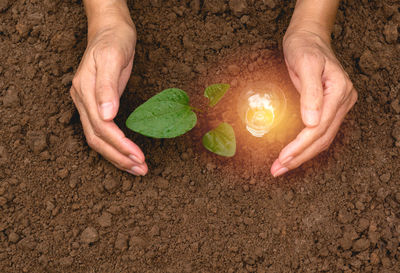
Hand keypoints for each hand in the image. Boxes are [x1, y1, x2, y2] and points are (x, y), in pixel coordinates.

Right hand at [70, 17, 147, 175]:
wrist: (109, 29)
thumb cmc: (113, 40)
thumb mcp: (112, 57)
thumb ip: (107, 86)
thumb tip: (107, 116)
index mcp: (85, 90)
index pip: (101, 127)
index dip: (120, 145)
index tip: (138, 156)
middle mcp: (82, 100)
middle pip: (97, 139)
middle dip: (119, 157)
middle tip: (141, 169)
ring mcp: (87, 103)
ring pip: (97, 139)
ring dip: (117, 156)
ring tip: (137, 168)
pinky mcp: (96, 104)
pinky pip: (102, 131)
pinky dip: (115, 146)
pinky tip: (126, 153)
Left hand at [271, 30, 356, 176]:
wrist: (308, 38)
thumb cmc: (304, 47)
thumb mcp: (305, 63)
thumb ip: (310, 92)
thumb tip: (311, 123)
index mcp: (339, 92)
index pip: (319, 128)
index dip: (300, 146)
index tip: (283, 158)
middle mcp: (342, 101)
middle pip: (322, 138)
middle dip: (299, 157)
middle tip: (277, 170)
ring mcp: (337, 105)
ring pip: (322, 139)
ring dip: (302, 156)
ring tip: (281, 167)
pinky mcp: (328, 107)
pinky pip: (320, 132)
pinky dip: (306, 146)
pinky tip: (293, 154)